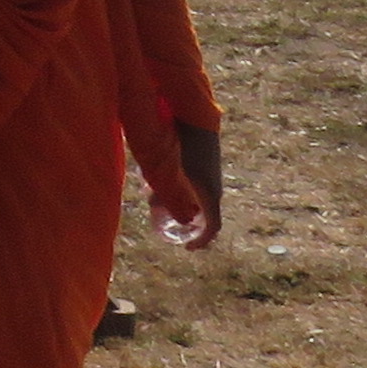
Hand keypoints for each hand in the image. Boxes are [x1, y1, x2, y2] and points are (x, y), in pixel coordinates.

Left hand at [158, 125, 225, 250]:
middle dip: (180, 220)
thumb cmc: (184, 148)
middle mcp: (214, 189)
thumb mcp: (173, 175)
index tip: (187, 248)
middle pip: (201, 215)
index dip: (202, 241)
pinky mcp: (205, 168)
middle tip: (160, 218)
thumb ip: (169, 195)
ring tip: (152, 195)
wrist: (196, 119)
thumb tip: (168, 214)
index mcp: (210, 195)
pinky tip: (156, 181)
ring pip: (195, 200)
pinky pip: (193, 188)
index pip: (213, 227)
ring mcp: (211, 178)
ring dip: (176, 203)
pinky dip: (178, 191)